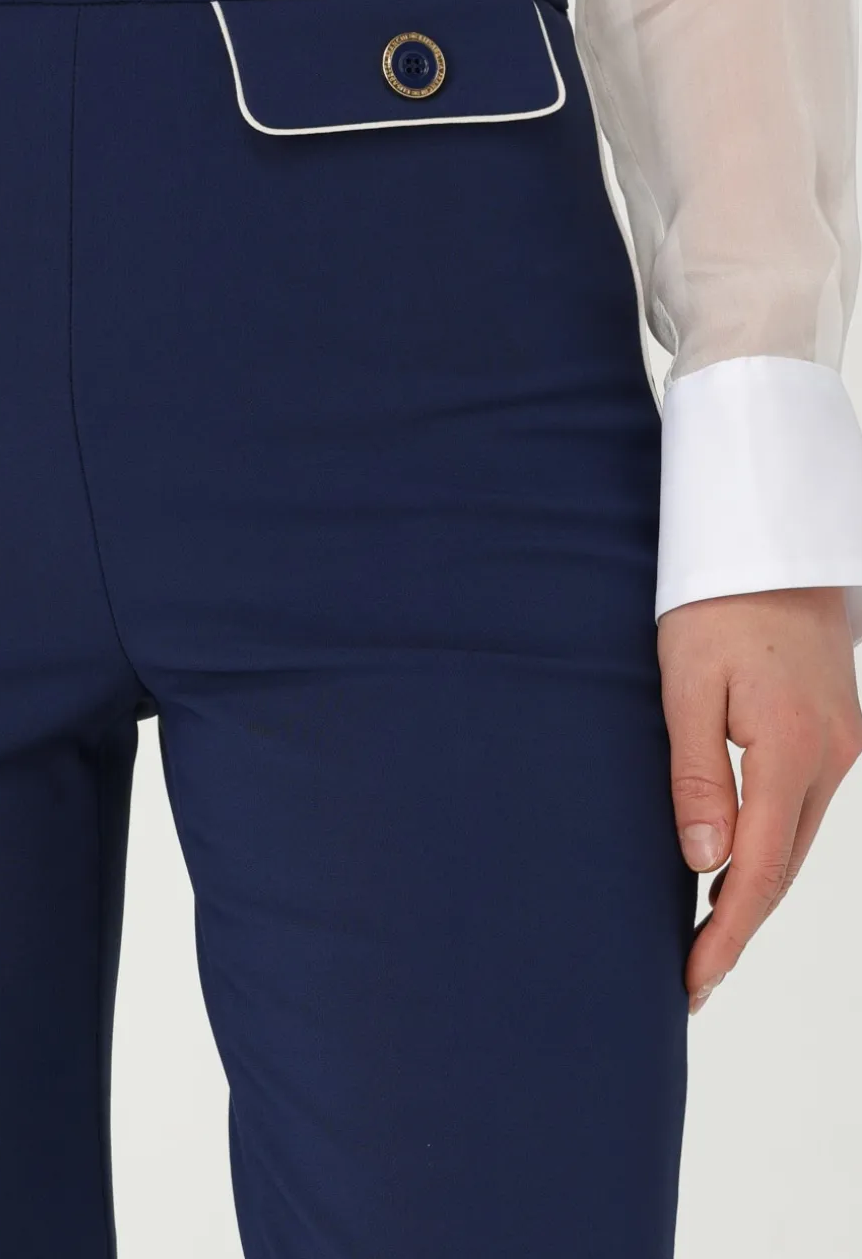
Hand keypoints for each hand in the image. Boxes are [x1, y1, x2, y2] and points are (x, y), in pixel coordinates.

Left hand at [657, 587, 861, 1014]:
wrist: (768, 547)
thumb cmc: (716, 605)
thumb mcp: (686, 686)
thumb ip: (695, 775)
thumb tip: (704, 863)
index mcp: (790, 746)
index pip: (760, 867)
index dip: (726, 931)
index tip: (696, 979)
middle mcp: (831, 756)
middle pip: (785, 866)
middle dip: (740, 927)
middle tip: (695, 977)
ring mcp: (840, 745)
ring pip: (797, 842)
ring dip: (757, 892)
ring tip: (708, 938)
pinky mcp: (834, 733)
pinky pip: (802, 810)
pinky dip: (772, 849)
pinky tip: (739, 870)